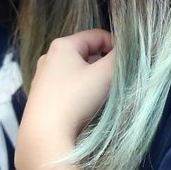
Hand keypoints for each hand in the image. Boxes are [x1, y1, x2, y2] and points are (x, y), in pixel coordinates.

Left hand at [17, 30, 116, 169]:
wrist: (45, 134)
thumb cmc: (75, 99)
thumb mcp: (104, 75)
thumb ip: (120, 58)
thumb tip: (129, 49)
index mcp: (63, 45)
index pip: (98, 35)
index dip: (116, 47)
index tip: (126, 65)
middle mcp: (49, 56)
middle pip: (86, 53)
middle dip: (103, 64)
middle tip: (114, 81)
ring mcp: (42, 77)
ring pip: (77, 70)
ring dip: (92, 79)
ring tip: (100, 95)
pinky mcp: (41, 95)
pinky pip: (67, 85)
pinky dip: (79, 90)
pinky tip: (83, 106)